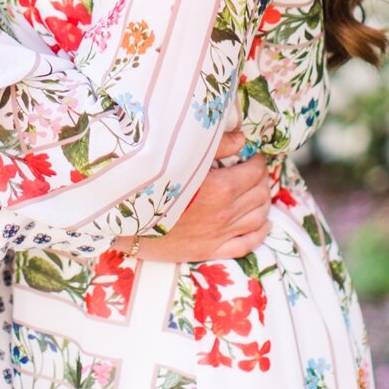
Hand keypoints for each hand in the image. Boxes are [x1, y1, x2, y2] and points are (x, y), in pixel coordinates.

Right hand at [136, 147, 271, 262]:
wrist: (125, 221)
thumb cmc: (150, 185)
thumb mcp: (182, 158)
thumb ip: (216, 145)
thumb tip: (242, 138)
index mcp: (221, 188)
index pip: (255, 171)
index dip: (257, 160)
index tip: (252, 155)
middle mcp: (226, 213)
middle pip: (260, 193)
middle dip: (261, 178)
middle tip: (254, 170)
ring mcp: (220, 234)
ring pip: (258, 217)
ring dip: (263, 202)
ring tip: (258, 191)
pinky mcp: (211, 250)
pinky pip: (247, 244)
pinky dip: (260, 233)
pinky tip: (264, 223)